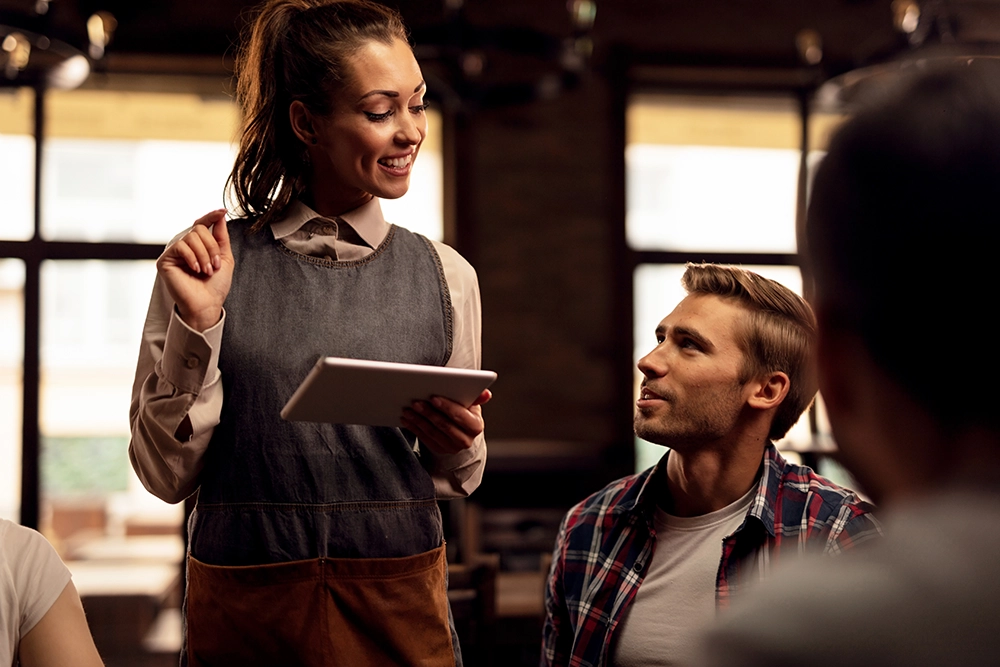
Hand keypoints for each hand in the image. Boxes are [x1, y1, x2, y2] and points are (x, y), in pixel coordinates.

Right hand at [156, 209, 232, 331]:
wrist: (207, 304)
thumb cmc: (215, 285)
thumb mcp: (224, 258)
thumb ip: (221, 237)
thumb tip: (220, 215)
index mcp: (198, 245)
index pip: (202, 224)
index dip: (211, 216)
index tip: (223, 211)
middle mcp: (185, 246)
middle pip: (199, 229)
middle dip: (212, 246)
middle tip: (215, 265)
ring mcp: (174, 252)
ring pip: (190, 236)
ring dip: (204, 254)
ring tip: (207, 270)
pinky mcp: (165, 260)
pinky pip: (180, 246)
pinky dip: (192, 257)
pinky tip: (196, 269)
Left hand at [401, 389, 491, 456]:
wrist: (459, 428)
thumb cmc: (464, 410)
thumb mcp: (471, 403)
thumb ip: (476, 397)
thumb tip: (487, 393)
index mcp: (476, 426)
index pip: (460, 416)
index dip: (447, 407)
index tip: (433, 398)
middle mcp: (466, 440)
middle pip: (444, 425)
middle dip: (429, 413)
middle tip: (415, 402)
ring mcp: (452, 448)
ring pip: (432, 432)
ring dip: (418, 420)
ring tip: (408, 409)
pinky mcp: (440, 450)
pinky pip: (425, 439)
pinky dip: (414, 428)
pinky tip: (406, 419)